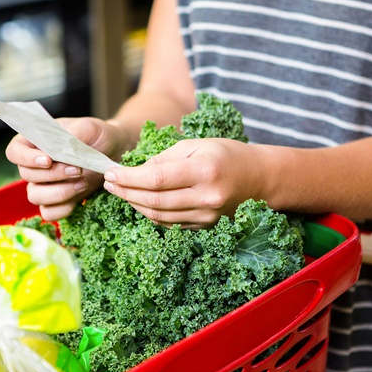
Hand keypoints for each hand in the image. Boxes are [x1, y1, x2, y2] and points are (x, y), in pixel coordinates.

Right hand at [5, 117, 129, 220]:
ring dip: (59, 192)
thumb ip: (73, 135)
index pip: (14, 152)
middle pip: (26, 175)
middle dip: (53, 175)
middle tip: (77, 169)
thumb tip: (62, 147)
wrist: (114, 152)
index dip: (26, 158)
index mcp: (34, 142)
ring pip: (35, 196)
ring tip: (82, 182)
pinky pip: (49, 213)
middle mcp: (34, 165)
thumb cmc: (97, 136)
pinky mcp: (57, 201)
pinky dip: (63, 208)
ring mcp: (44, 185)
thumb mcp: (89, 127)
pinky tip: (80, 196)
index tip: (48, 160)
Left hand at [102, 138, 266, 228]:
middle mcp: (206, 197)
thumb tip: (136, 171)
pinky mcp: (205, 226)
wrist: (261, 180)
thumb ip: (165, 158)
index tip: (111, 173)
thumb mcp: (197, 145)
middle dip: (125, 192)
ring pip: (159, 216)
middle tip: (109, 184)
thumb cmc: (228, 155)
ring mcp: (206, 216)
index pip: (155, 179)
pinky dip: (151, 213)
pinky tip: (140, 202)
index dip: (128, 178)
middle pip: (153, 201)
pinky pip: (170, 223)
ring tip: (121, 192)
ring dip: (135, 204)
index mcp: (203, 171)